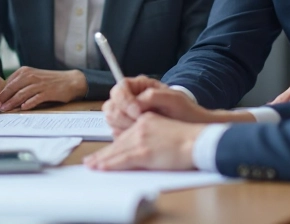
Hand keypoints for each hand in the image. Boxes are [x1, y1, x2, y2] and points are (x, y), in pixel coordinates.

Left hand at [0, 67, 86, 110]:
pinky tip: (23, 109)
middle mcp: (30, 75)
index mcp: (25, 71)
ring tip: (5, 110)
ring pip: (21, 94)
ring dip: (12, 103)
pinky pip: (35, 98)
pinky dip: (28, 104)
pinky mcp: (48, 92)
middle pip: (12, 88)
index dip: (0, 92)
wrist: (71, 81)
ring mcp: (39, 84)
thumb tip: (4, 96)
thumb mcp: (33, 79)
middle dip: (3, 98)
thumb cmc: (50, 82)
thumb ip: (21, 85)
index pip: (7, 82)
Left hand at [84, 112, 203, 170]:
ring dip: (102, 160)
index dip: (114, 145)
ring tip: (92, 166)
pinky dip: (110, 165)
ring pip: (116, 151)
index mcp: (146, 120)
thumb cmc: (190, 138)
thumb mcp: (167, 128)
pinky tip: (101, 168)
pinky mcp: (143, 152)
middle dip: (103, 153)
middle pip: (118, 143)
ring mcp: (141, 139)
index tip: (106, 152)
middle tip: (91, 161)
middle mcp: (140, 127)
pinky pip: (122, 160)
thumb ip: (153, 133)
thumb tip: (146, 147)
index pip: (126, 134)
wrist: (198, 140)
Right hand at [104, 76, 220, 133]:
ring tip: (141, 131)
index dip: (124, 101)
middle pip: (111, 106)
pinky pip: (116, 133)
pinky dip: (124, 137)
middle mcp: (129, 99)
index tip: (137, 112)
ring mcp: (127, 115)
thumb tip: (136, 103)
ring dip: (123, 127)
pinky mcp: (128, 130)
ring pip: (111, 120)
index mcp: (138, 87)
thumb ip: (153, 96)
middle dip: (122, 116)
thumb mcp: (174, 98)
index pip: (120, 89)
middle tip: (139, 124)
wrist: (191, 130)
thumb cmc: (184, 110)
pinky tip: (139, 139)